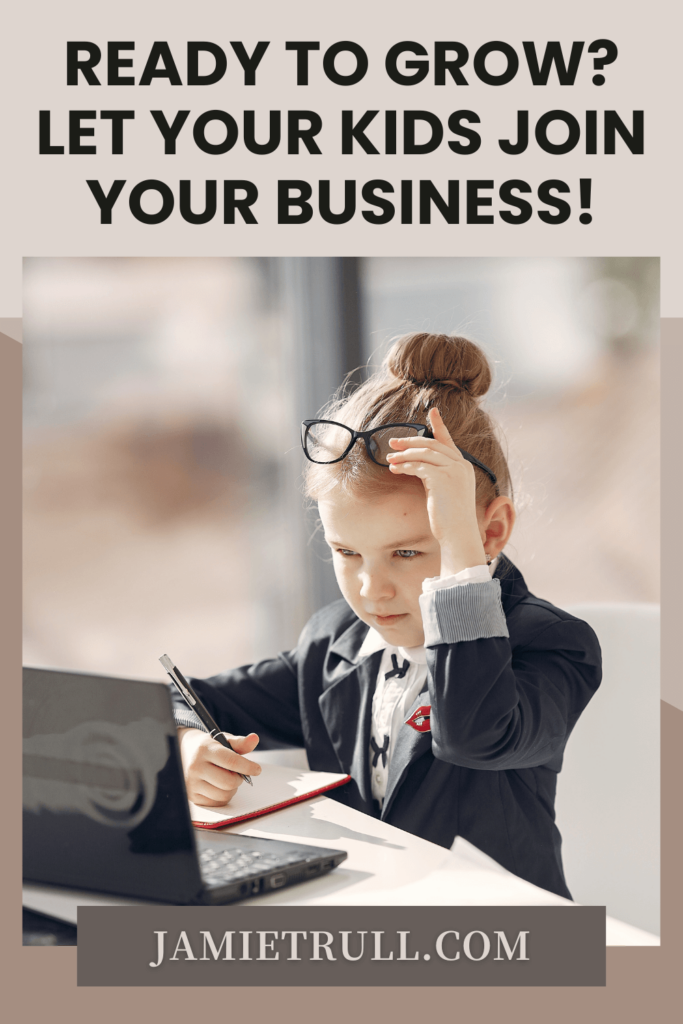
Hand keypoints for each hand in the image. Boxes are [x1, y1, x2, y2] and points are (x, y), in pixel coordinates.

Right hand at [177, 728, 261, 805]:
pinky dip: (223, 796)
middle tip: (237, 773)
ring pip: (224, 795)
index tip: (257, 769)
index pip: (231, 761)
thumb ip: (240, 742)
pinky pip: (217, 803)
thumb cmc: (209, 747)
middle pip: (229, 782)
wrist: (183, 752)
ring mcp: (192, 783)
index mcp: (205, 749)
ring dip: (232, 788)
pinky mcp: (192, 796)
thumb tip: (255, 738)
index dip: (248, 767)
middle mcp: (196, 767)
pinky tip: (218, 786)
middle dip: (239, 778)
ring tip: (226, 778)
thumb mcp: (223, 740)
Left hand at [386, 407, 485, 575]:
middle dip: (410, 441)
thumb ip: (436, 477)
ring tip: (389, 458)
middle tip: (392, 442)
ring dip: (404, 454)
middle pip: (432, 444)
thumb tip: (417, 468)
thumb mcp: (446, 492)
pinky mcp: (442, 479)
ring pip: (424, 453)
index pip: (449, 441)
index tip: (432, 411)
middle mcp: (461, 465)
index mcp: (464, 467)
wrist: (459, 534)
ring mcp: (453, 471)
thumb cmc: (450, 519)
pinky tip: (395, 469)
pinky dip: (405, 466)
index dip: (439, 425)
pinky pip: (419, 466)